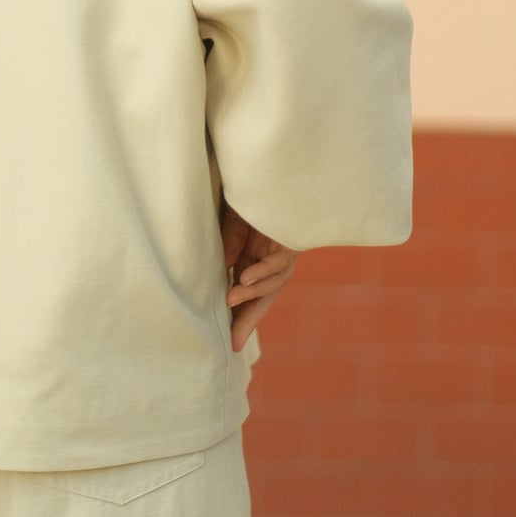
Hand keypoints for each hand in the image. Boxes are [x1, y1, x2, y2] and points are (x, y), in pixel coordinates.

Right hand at [220, 201, 298, 351]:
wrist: (269, 173)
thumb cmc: (248, 197)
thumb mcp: (230, 225)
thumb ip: (229, 248)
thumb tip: (225, 273)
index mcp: (254, 261)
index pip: (246, 294)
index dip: (238, 315)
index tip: (228, 341)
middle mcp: (271, 262)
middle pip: (262, 298)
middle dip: (249, 320)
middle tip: (234, 342)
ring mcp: (282, 254)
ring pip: (272, 284)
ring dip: (251, 294)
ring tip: (230, 300)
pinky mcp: (291, 243)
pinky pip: (277, 263)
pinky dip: (262, 271)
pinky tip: (245, 278)